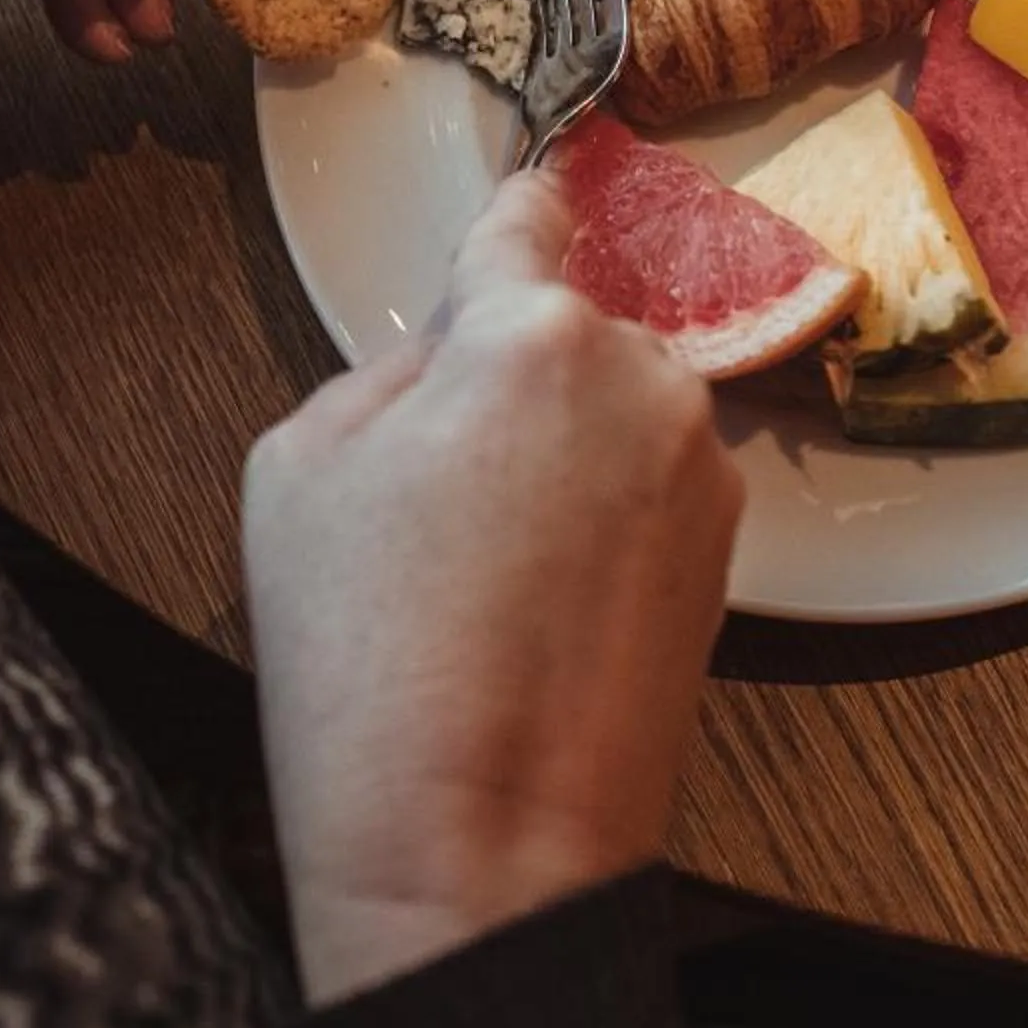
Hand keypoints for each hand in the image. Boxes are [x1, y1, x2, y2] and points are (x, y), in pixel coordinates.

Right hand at [241, 172, 743, 1004]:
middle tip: (432, 484)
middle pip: (568, 333)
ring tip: (480, 569)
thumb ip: (383, 370)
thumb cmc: (370, 664)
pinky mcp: (728, 560)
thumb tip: (442, 355)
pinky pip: (651, 493)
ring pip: (615, 414)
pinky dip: (601, 522)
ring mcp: (699, 474)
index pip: (526, 221)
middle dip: (510, 377)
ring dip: (562, 453)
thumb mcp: (299, 466)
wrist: (480, 846)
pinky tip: (533, 607)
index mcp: (531, 334)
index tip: (533, 181)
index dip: (512, 208)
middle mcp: (642, 382)